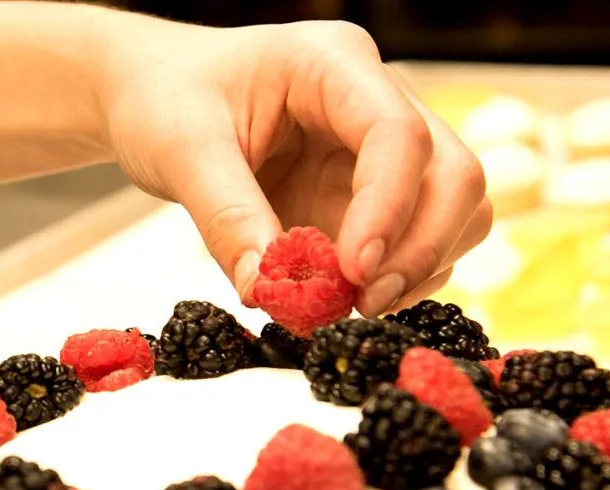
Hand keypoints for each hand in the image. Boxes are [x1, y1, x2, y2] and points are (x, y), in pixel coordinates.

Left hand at [101, 18, 491, 315]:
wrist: (155, 97)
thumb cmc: (165, 98)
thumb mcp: (182, 150)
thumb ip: (227, 216)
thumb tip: (266, 290)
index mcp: (335, 65)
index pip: (399, 134)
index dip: (389, 209)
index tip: (353, 271)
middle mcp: (375, 103)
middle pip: (453, 175)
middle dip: (420, 248)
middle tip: (361, 303)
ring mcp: (378, 156)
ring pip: (453, 213)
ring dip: (416, 270)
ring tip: (349, 305)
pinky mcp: (367, 199)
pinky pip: (413, 245)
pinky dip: (394, 282)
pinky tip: (343, 300)